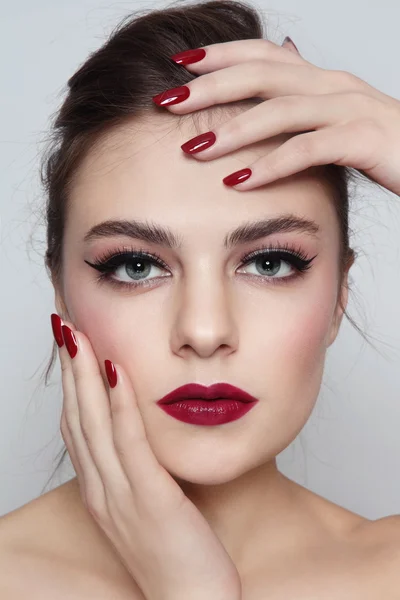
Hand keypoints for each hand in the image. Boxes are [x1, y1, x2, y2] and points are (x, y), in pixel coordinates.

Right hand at [51, 314, 241, 599]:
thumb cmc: (175, 550)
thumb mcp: (148, 501)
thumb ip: (138, 465)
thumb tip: (141, 427)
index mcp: (100, 487)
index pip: (76, 423)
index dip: (70, 380)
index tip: (70, 341)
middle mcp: (101, 488)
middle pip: (76, 417)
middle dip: (69, 367)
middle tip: (63, 323)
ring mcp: (121, 496)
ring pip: (94, 425)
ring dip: (84, 375)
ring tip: (78, 335)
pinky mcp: (151, 501)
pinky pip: (130, 446)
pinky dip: (120, 407)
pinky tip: (116, 372)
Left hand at [153, 38, 399, 195]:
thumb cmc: (384, 145)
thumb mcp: (339, 117)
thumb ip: (307, 96)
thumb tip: (280, 66)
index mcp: (322, 80)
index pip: (263, 56)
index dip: (221, 56)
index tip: (180, 66)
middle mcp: (334, 86)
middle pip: (262, 75)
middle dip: (211, 87)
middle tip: (168, 102)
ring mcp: (351, 109)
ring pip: (282, 110)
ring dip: (234, 130)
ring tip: (195, 149)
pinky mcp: (365, 139)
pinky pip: (310, 148)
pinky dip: (272, 164)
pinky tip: (241, 182)